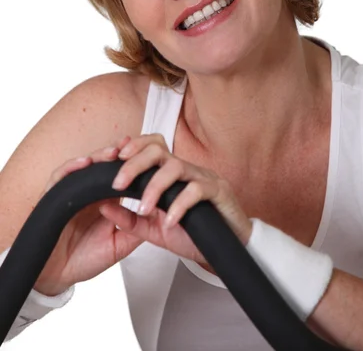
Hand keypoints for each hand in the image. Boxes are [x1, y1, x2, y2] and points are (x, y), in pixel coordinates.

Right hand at [34, 136, 142, 295]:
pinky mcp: (52, 198)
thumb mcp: (118, 245)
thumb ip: (136, 229)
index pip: (121, 175)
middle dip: (117, 154)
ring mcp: (70, 193)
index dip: (133, 165)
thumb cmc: (84, 259)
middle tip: (131, 146)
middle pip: (103, 165)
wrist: (56, 276)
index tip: (149, 156)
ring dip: (98, 157)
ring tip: (112, 153)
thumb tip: (162, 215)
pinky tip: (84, 164)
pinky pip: (59, 178)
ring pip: (84, 167)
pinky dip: (71, 168)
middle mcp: (88, 193)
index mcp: (105, 199)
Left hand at [105, 133, 252, 266]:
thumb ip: (130, 218)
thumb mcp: (155, 228)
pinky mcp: (219, 192)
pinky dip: (180, 205)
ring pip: (176, 166)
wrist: (226, 249)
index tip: (109, 159)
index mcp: (171, 172)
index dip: (131, 147)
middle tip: (118, 184)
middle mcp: (186, 169)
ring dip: (155, 186)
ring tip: (144, 209)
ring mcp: (204, 177)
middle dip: (135, 163)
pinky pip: (197, 190)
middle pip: (158, 149)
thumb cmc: (193, 232)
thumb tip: (103, 206)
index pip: (150, 145)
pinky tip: (170, 222)